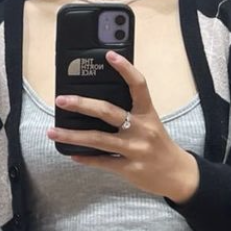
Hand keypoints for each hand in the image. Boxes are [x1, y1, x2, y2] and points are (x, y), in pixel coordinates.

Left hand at [51, 54, 198, 201]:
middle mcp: (142, 129)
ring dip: (72, 135)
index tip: (109, 56)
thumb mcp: (151, 123)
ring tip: (52, 131)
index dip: (125, 69)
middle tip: (61, 99)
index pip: (138, 86)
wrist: (178, 175)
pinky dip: (86, 157)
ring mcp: (135, 149)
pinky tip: (72, 153)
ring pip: (98, 139)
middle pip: (108, 111)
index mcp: (148, 113)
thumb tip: (99, 103)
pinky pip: (102, 161)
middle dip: (81, 104)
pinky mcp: (129, 168)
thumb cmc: (159, 145)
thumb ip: (131, 112)